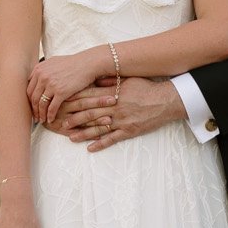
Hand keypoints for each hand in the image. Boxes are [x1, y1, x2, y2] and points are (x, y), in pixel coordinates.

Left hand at [27, 48, 104, 123]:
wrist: (87, 63)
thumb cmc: (73, 63)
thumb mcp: (53, 62)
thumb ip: (43, 70)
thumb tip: (36, 77)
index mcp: (39, 69)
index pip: (28, 88)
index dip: (29, 100)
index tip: (32, 106)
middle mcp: (42, 76)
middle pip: (32, 97)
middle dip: (33, 109)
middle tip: (35, 116)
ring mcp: (51, 84)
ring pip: (41, 104)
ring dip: (40, 114)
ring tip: (42, 120)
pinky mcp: (61, 92)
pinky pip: (52, 107)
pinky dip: (50, 115)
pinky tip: (51, 120)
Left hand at [56, 75, 184, 151]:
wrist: (166, 101)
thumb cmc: (147, 88)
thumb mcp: (129, 79)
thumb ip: (112, 80)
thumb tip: (97, 78)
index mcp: (114, 93)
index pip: (91, 97)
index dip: (76, 100)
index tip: (64, 102)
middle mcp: (116, 107)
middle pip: (91, 113)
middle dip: (75, 118)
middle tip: (61, 123)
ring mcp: (122, 120)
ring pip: (98, 128)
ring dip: (83, 133)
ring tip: (71, 138)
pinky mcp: (129, 131)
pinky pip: (112, 139)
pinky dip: (100, 144)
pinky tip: (90, 149)